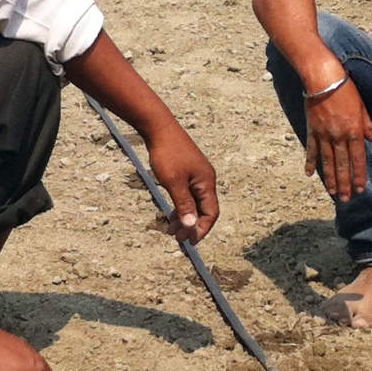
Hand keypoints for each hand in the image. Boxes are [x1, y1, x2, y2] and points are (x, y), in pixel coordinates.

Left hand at [146, 124, 218, 242]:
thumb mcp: (174, 182)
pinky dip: (181, 206)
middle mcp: (205, 180)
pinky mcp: (188, 172)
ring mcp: (197, 176)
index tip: (189, 241)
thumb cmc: (167, 154)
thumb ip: (184, 205)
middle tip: (177, 238)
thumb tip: (192, 226)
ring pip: (195, 203)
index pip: (211, 212)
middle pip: (204, 210)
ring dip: (185, 218)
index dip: (202, 229)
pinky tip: (171, 214)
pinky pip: (188, 195)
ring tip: (171, 230)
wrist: (160, 129)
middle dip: (192, 226)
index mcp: (206, 182)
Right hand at [303, 79, 371, 201]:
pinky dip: (311, 163)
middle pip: (342, 165)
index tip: (361, 190)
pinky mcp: (312, 130)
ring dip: (331, 179)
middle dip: (345, 184)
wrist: (323, 79)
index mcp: (354, 131)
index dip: (359, 176)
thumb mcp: (362, 106)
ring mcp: (324, 135)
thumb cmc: (346, 89)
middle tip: (347, 200)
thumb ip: (368, 125)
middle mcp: (339, 136)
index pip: (358, 159)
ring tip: (333, 193)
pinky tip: (310, 174)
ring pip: (328, 162)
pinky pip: (312, 150)